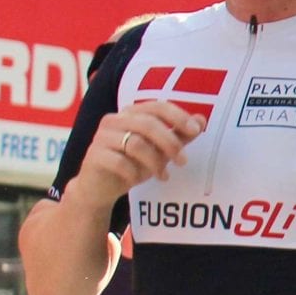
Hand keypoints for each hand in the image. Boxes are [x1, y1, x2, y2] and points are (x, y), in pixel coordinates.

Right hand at [68, 99, 205, 210]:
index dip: (178, 116)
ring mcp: (101, 137)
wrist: (99, 187)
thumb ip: (178, 135)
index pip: (157, 107)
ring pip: (135, 144)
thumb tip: (201, 120)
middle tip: (183, 161)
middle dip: (170, 143)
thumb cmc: (132, 164)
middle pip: (148, 124)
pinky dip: (134, 173)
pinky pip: (120, 162)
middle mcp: (114, 120)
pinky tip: (138, 180)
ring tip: (163, 175)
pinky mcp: (94, 156)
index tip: (196, 131)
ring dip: (155, 162)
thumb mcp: (159, 150)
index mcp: (130, 114)